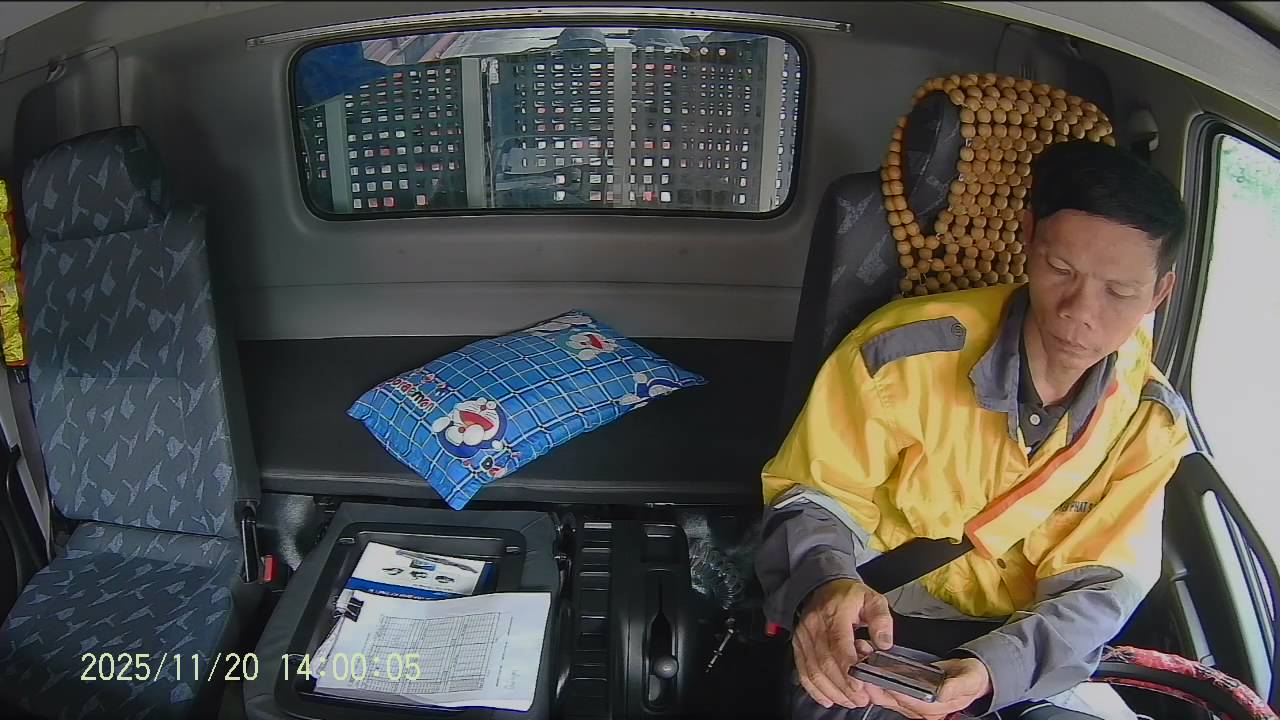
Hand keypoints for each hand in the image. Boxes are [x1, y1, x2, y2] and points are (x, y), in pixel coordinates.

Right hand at [792, 579, 893, 709]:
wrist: (820, 586)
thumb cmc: (848, 596)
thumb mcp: (872, 599)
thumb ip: (881, 620)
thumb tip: (884, 643)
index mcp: (835, 612)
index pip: (838, 644)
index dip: (848, 668)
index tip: (859, 685)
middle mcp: (815, 626)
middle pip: (825, 662)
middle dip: (843, 685)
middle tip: (860, 699)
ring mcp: (804, 637)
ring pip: (813, 670)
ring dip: (831, 690)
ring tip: (849, 701)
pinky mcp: (799, 646)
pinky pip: (803, 671)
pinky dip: (814, 688)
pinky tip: (828, 698)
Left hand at [871, 657, 992, 719]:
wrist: (969, 676)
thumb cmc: (970, 678)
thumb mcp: (970, 680)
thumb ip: (957, 687)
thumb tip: (943, 692)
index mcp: (936, 708)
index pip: (911, 702)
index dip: (895, 691)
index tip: (881, 678)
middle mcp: (920, 709)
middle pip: (891, 700)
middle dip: (874, 683)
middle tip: (861, 666)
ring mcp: (910, 703)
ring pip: (884, 694)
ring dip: (870, 678)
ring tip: (860, 660)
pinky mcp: (904, 696)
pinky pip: (885, 689)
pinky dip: (874, 676)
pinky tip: (866, 662)